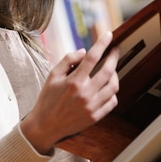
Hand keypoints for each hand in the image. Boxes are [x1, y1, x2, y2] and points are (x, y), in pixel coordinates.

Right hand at [20, 32, 119, 153]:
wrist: (45, 126)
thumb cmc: (48, 99)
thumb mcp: (53, 76)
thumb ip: (68, 60)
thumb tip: (84, 52)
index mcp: (74, 82)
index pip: (92, 57)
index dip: (102, 44)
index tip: (109, 35)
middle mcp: (85, 94)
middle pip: (108, 71)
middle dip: (114, 57)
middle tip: (115, 50)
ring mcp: (92, 106)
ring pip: (113, 87)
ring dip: (115, 75)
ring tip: (111, 70)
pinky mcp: (95, 117)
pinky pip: (112, 102)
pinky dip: (113, 92)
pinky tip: (107, 88)